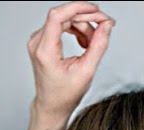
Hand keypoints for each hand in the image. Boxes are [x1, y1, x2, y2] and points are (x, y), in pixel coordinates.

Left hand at [27, 2, 114, 119]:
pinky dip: (77, 31)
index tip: (96, 10)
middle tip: (104, 27)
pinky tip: (84, 43)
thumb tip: (106, 26)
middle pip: (64, 16)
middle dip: (87, 20)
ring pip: (65, 20)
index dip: (78, 8)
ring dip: (83, 27)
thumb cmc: (64, 94)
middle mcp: (37, 42)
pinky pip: (62, 26)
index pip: (58, 16)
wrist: (52, 105)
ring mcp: (39, 40)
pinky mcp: (43, 40)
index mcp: (45, 50)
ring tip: (92, 43)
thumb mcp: (87, 71)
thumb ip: (98, 45)